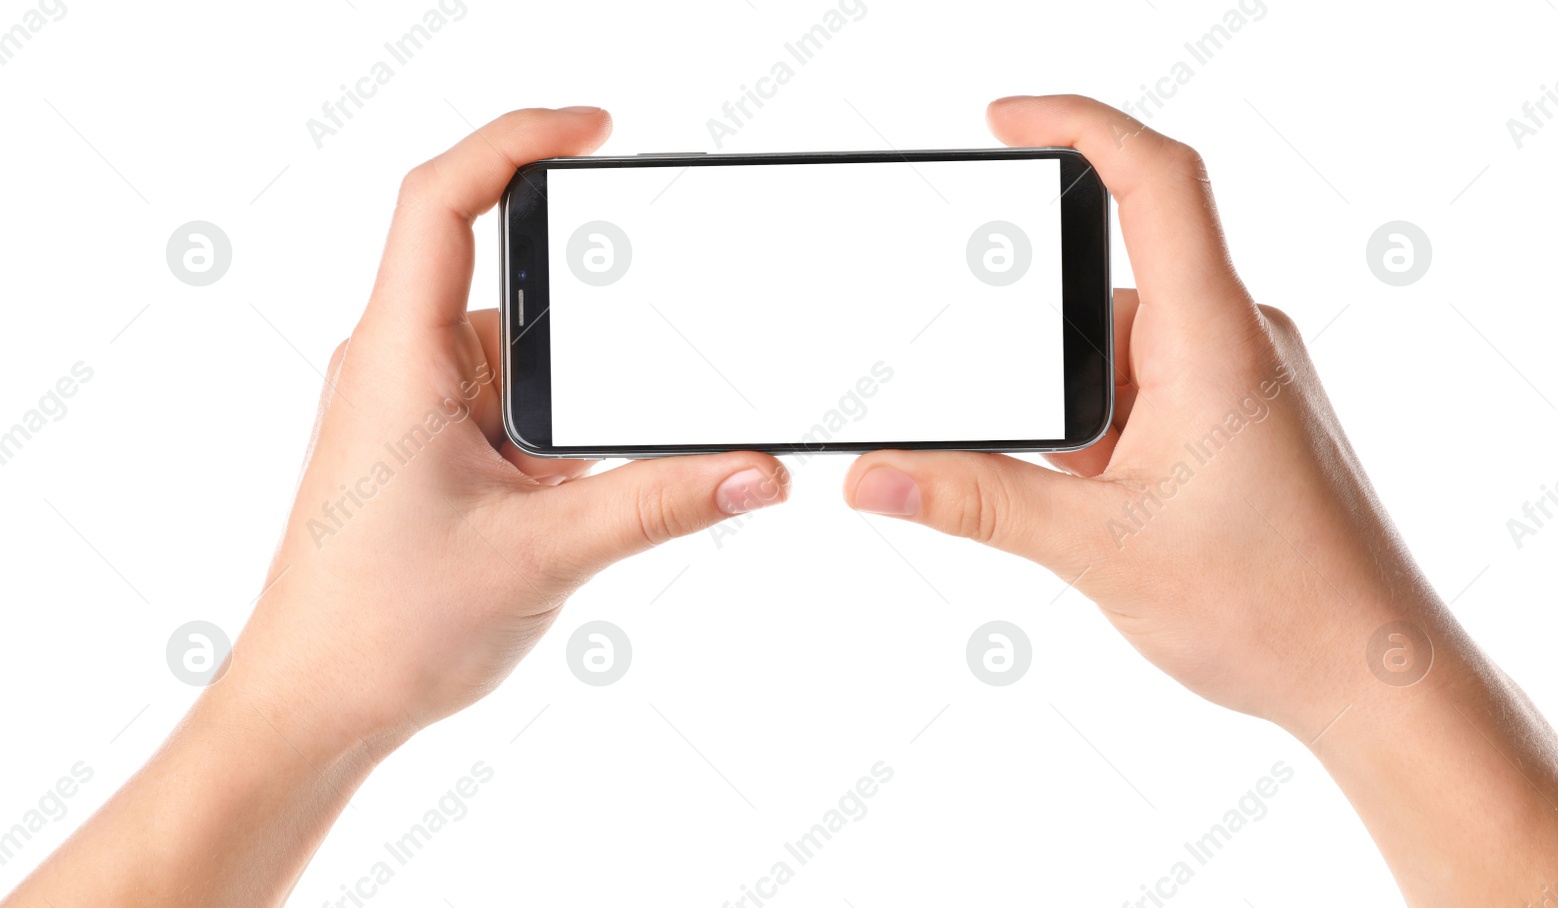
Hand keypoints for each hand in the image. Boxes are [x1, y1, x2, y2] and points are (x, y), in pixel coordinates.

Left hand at [227, 106, 790, 754]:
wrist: (313, 706)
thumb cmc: (380, 628)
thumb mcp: (544, 555)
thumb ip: (660, 505)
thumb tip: (758, 469)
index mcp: (400, 357)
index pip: (442, 200)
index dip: (516, 139)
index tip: (597, 129)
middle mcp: (402, 364)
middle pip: (503, 277)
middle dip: (580, 320)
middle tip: (624, 378)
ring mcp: (417, 407)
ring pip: (519, 354)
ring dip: (570, 401)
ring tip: (567, 488)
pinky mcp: (436, 448)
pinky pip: (513, 405)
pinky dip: (558, 437)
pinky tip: (566, 500)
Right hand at [846, 94, 1407, 734]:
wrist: (1370, 672)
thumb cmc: (1273, 605)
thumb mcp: (1098, 550)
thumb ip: (976, 503)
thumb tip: (874, 476)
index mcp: (1212, 339)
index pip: (1155, 179)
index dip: (1077, 124)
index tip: (1001, 119)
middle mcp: (1236, 336)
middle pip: (1107, 291)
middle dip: (1057, 376)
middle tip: (1072, 469)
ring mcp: (1246, 374)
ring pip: (1124, 352)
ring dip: (1089, 422)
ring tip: (1113, 509)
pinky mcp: (1246, 411)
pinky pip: (1154, 386)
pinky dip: (1117, 436)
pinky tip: (1130, 510)